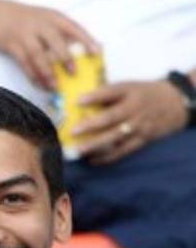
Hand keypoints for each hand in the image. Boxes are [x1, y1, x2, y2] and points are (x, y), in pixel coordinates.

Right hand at [0, 0, 99, 90]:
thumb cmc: (21, 18)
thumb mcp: (41, 17)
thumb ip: (57, 30)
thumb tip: (78, 49)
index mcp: (51, 16)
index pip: (72, 27)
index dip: (86, 40)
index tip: (97, 52)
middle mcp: (39, 24)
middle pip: (55, 41)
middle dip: (65, 58)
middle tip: (74, 73)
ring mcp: (24, 34)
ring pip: (38, 55)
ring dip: (47, 72)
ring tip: (54, 86)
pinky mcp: (11, 45)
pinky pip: (23, 63)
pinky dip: (32, 75)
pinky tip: (39, 84)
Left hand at [72, 80, 189, 164]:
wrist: (174, 103)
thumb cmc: (143, 94)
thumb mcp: (129, 87)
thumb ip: (108, 94)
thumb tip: (80, 102)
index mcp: (131, 92)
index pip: (112, 92)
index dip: (95, 96)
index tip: (78, 100)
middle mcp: (135, 109)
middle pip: (111, 118)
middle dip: (91, 126)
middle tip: (72, 131)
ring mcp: (139, 126)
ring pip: (115, 138)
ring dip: (95, 146)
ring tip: (77, 151)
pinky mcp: (142, 140)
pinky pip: (123, 151)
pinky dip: (107, 157)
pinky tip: (92, 160)